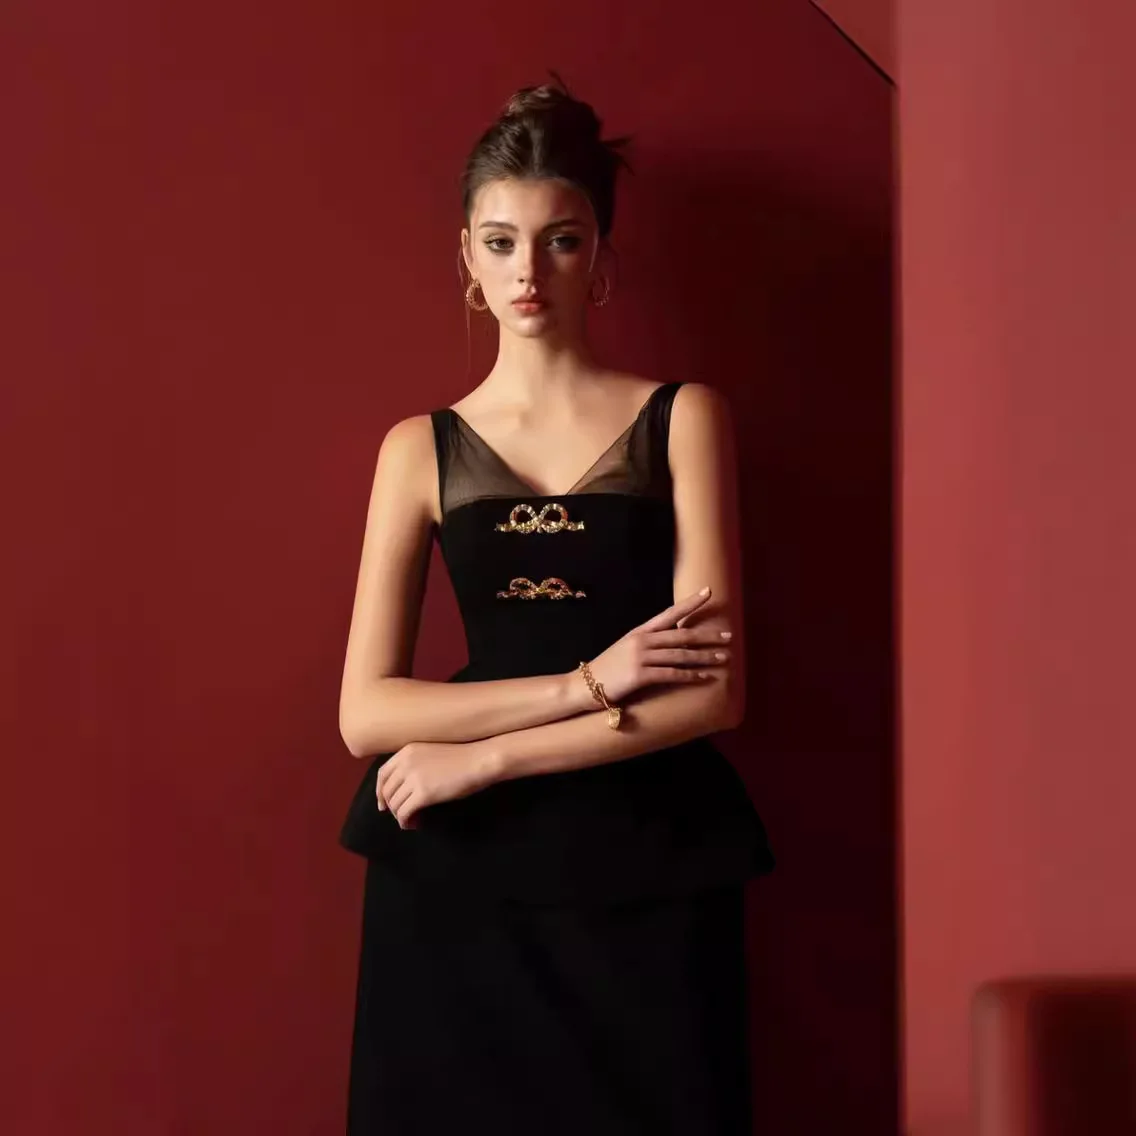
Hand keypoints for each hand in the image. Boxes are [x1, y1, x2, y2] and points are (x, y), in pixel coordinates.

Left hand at [376, 740, 496, 829]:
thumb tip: (406, 786)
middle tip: (401, 815)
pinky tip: (414, 824)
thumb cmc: (463, 756)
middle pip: (386, 791)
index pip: (382, 773)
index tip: (383, 803)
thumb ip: (415, 764)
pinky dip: (406, 822)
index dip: (380, 791)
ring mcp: (413, 778)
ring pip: (395, 804)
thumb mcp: (432, 753)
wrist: (478, 760)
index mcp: (406, 751)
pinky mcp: (423, 793)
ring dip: (400, 816)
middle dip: (391, 806)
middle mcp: (405, 763)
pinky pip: (404, 812)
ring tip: (412, 820)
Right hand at [583, 586, 730, 705]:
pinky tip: (703, 677)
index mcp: (640, 631)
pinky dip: (690, 676)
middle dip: (707, 636)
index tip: (708, 591)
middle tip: (728, 637)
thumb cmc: (609, 668)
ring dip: (704, 657)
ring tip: (723, 658)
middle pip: (682, 635)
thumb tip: (675, 641)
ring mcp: (641, 657)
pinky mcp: (640, 675)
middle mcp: (642, 641)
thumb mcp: (628, 648)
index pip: (670, 613)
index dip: (690, 602)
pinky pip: (671, 674)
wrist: (585, 685)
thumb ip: (649, 643)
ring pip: (680, 655)